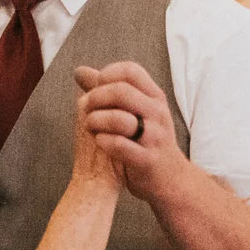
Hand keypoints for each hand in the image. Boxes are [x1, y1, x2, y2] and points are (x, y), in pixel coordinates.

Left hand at [75, 62, 180, 198]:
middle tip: (86, 108)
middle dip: (96, 98)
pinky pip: (120, 145)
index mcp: (155, 97)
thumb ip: (107, 90)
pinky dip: (104, 141)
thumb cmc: (146, 141)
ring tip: (89, 126)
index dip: (107, 74)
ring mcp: (155, 137)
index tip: (96, 88)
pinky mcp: (148, 160)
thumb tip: (79, 70)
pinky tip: (100, 141)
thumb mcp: (135, 112)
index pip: (130, 71)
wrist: (170, 179)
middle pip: (121, 91)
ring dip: (96, 120)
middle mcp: (158, 113)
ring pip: (120, 119)